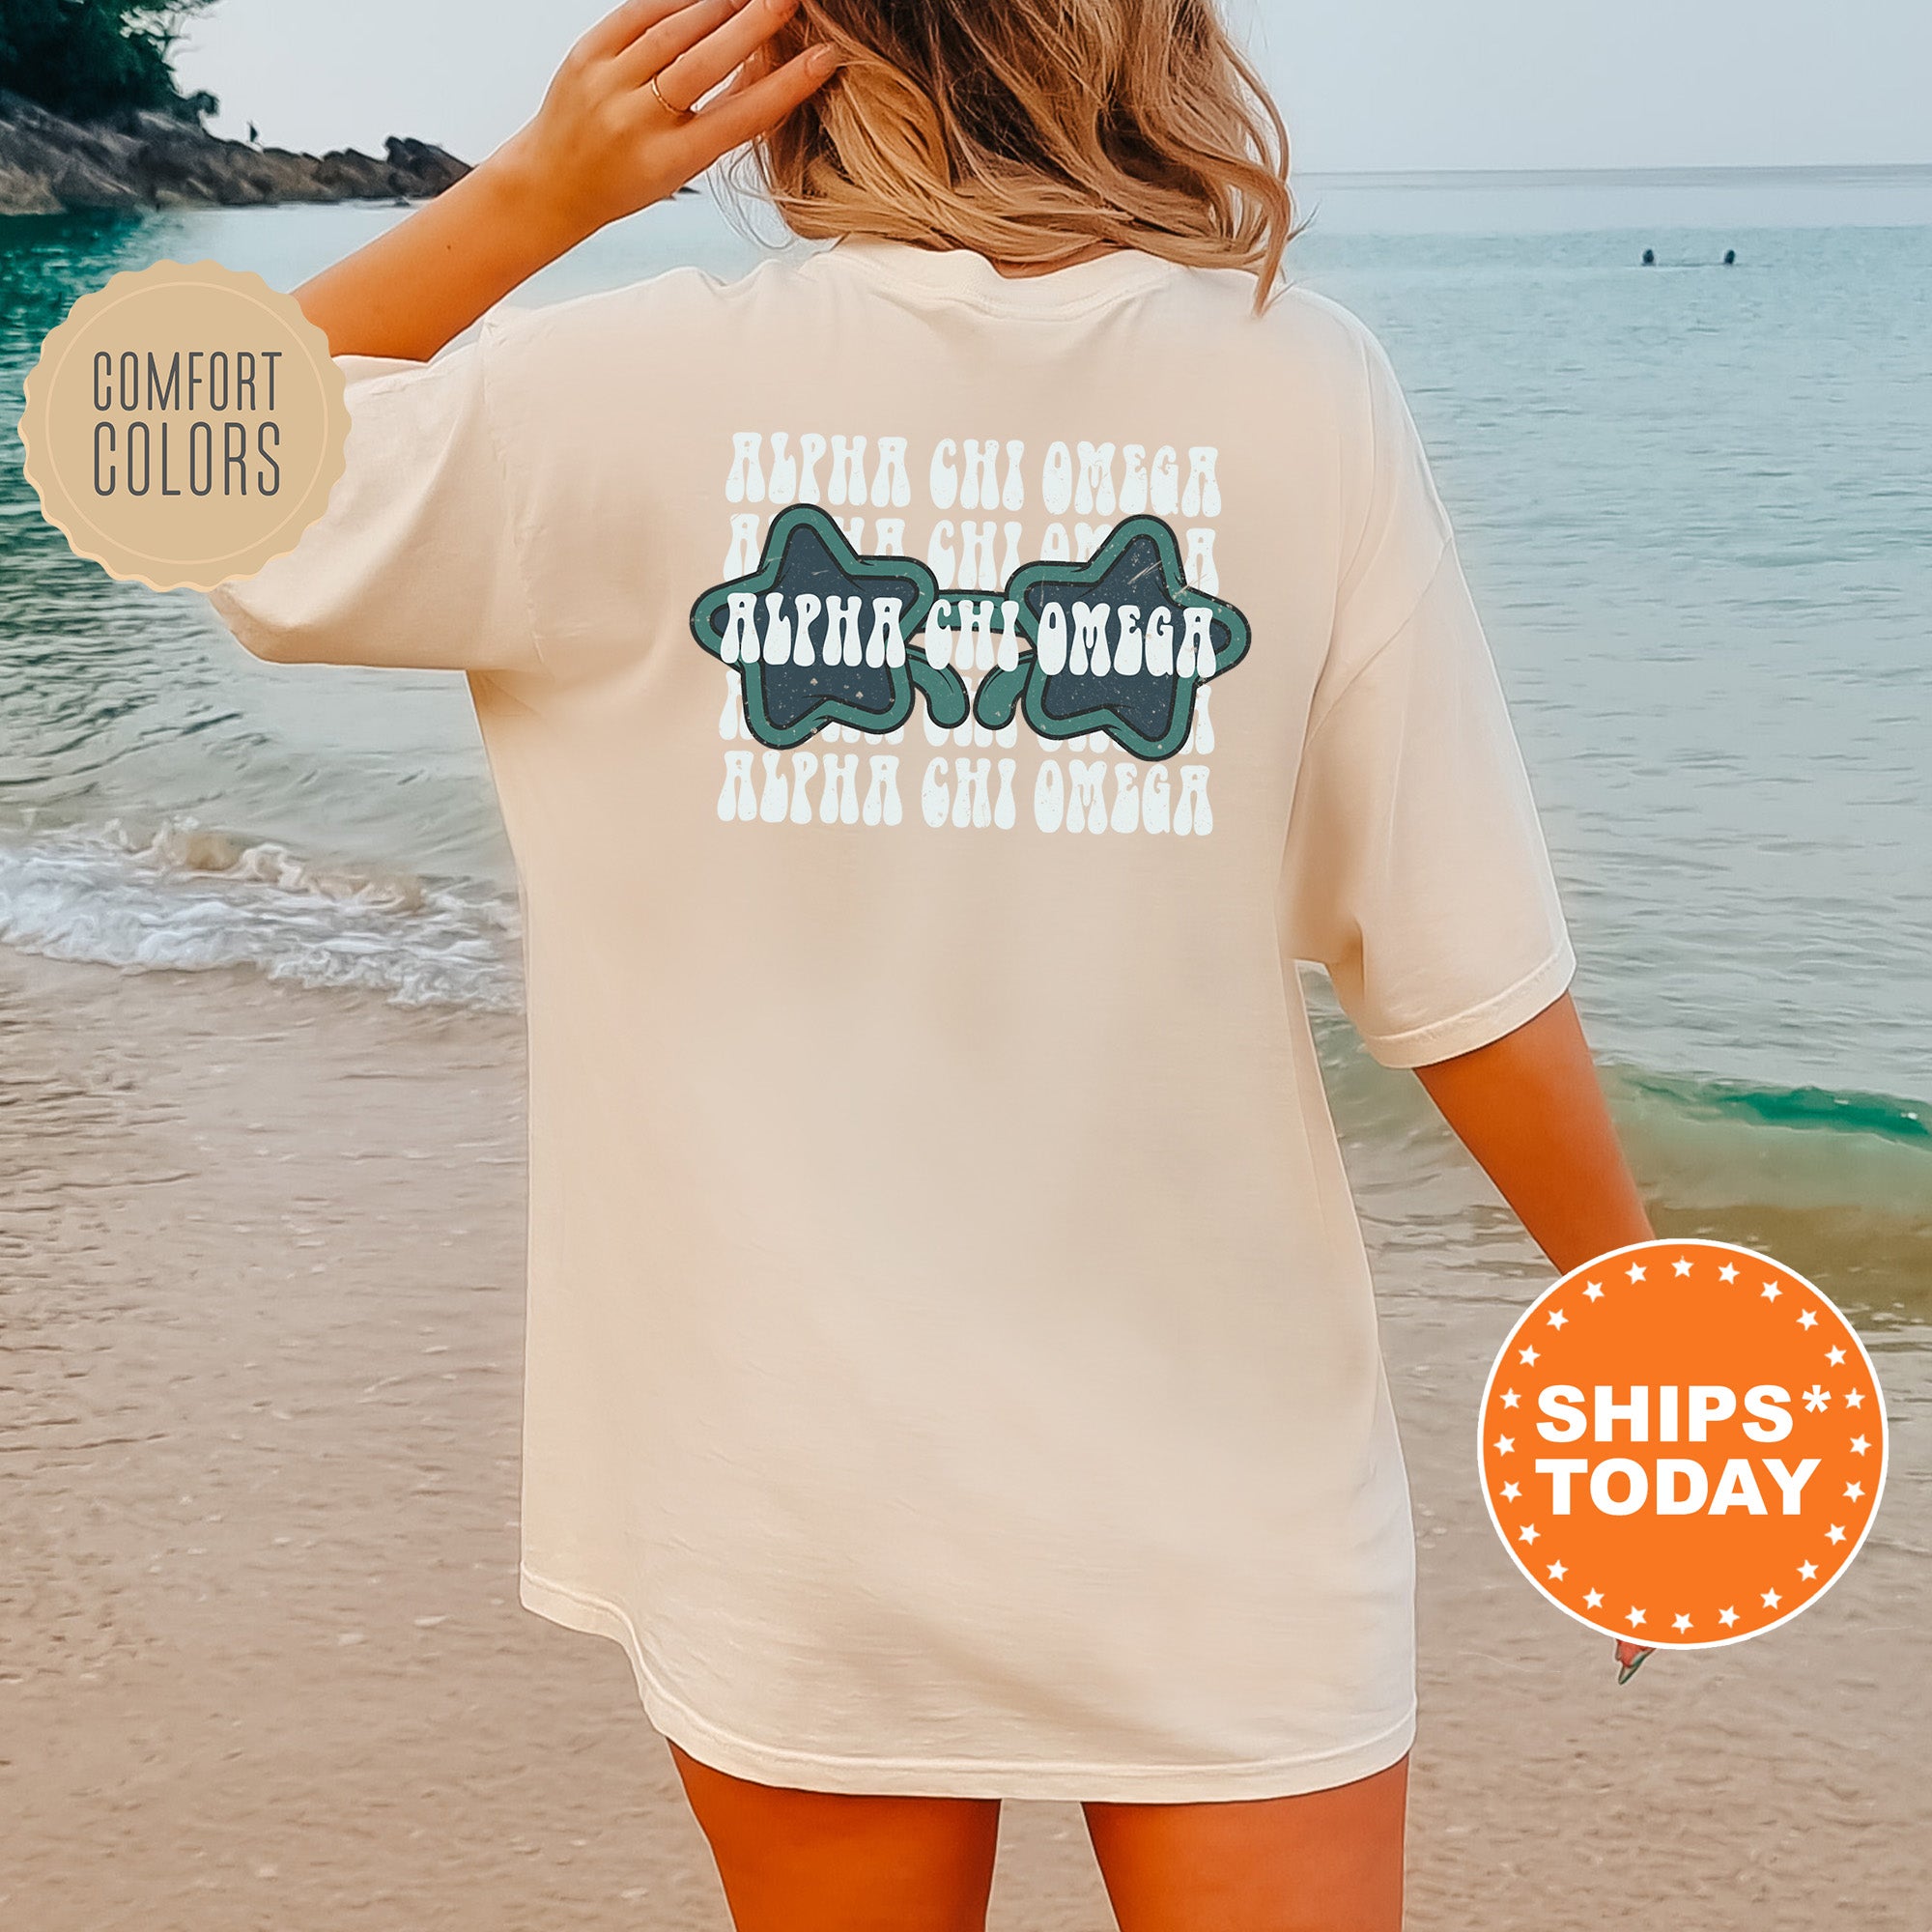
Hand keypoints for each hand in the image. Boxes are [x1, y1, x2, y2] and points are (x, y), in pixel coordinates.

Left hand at [488, 0, 837, 246]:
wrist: (553, 182)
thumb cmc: (630, 178)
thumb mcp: (683, 165)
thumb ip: (723, 121)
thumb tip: (771, 68)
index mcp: (669, 160)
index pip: (739, 118)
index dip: (785, 87)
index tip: (822, 59)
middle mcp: (636, 122)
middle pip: (705, 63)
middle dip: (753, 26)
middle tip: (788, 0)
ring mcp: (607, 84)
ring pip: (674, 31)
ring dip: (720, 6)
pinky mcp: (586, 53)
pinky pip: (639, 13)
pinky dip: (677, 0)